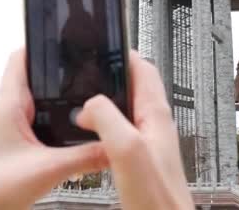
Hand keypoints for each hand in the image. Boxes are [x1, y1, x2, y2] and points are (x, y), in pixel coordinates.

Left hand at [0, 49, 107, 209]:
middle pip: (39, 76)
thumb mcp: (45, 169)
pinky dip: (63, 122)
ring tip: (94, 98)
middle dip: (65, 72)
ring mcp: (16, 126)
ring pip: (44, 100)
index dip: (44, 44)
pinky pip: (46, 122)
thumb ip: (85, 157)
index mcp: (10, 103)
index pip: (23, 57)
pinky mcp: (22, 143)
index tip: (70, 39)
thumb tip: (116, 145)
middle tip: (93, 68)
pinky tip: (81, 131)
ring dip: (65, 98)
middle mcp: (12, 110)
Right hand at [77, 51, 193, 209]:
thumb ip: (107, 118)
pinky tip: (89, 135)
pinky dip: (103, 125)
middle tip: (87, 70)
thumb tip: (89, 105)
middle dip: (111, 75)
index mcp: (155, 115)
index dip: (124, 55)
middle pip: (134, 87)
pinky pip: (120, 132)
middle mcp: (154, 125)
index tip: (105, 45)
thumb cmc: (157, 198)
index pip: (144, 69)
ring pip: (125, 109)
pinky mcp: (139, 159)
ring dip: (105, 101)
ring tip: (81, 98)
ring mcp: (147, 142)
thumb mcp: (126, 149)